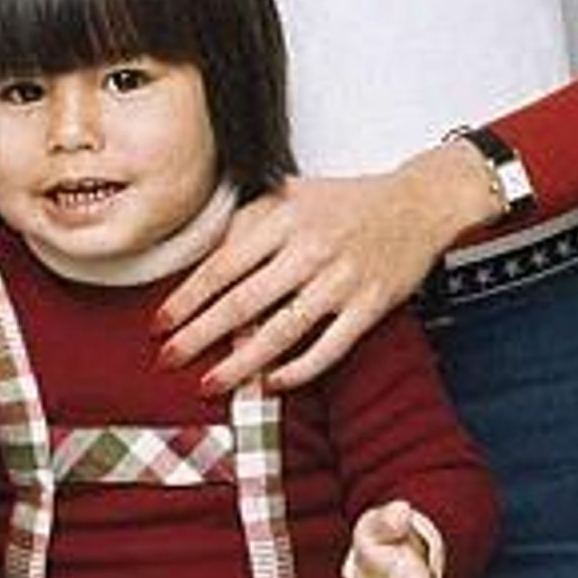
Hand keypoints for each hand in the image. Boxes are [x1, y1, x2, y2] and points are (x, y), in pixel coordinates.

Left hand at [159, 146, 498, 394]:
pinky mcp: (370, 305)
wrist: (416, 203)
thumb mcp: (288, 194)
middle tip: (168, 359)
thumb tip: (204, 263)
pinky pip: (329, 347)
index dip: (187, 299)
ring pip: (280, 331)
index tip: (161, 323)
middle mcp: (310, 249)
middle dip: (199, 336)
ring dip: (239, 363)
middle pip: (242, 302)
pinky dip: (298, 370)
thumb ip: (247, 224)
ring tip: (209, 383)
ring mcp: (342, 280)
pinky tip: (271, 383)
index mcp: (283, 218)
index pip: (222, 265)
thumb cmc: (347, 202)